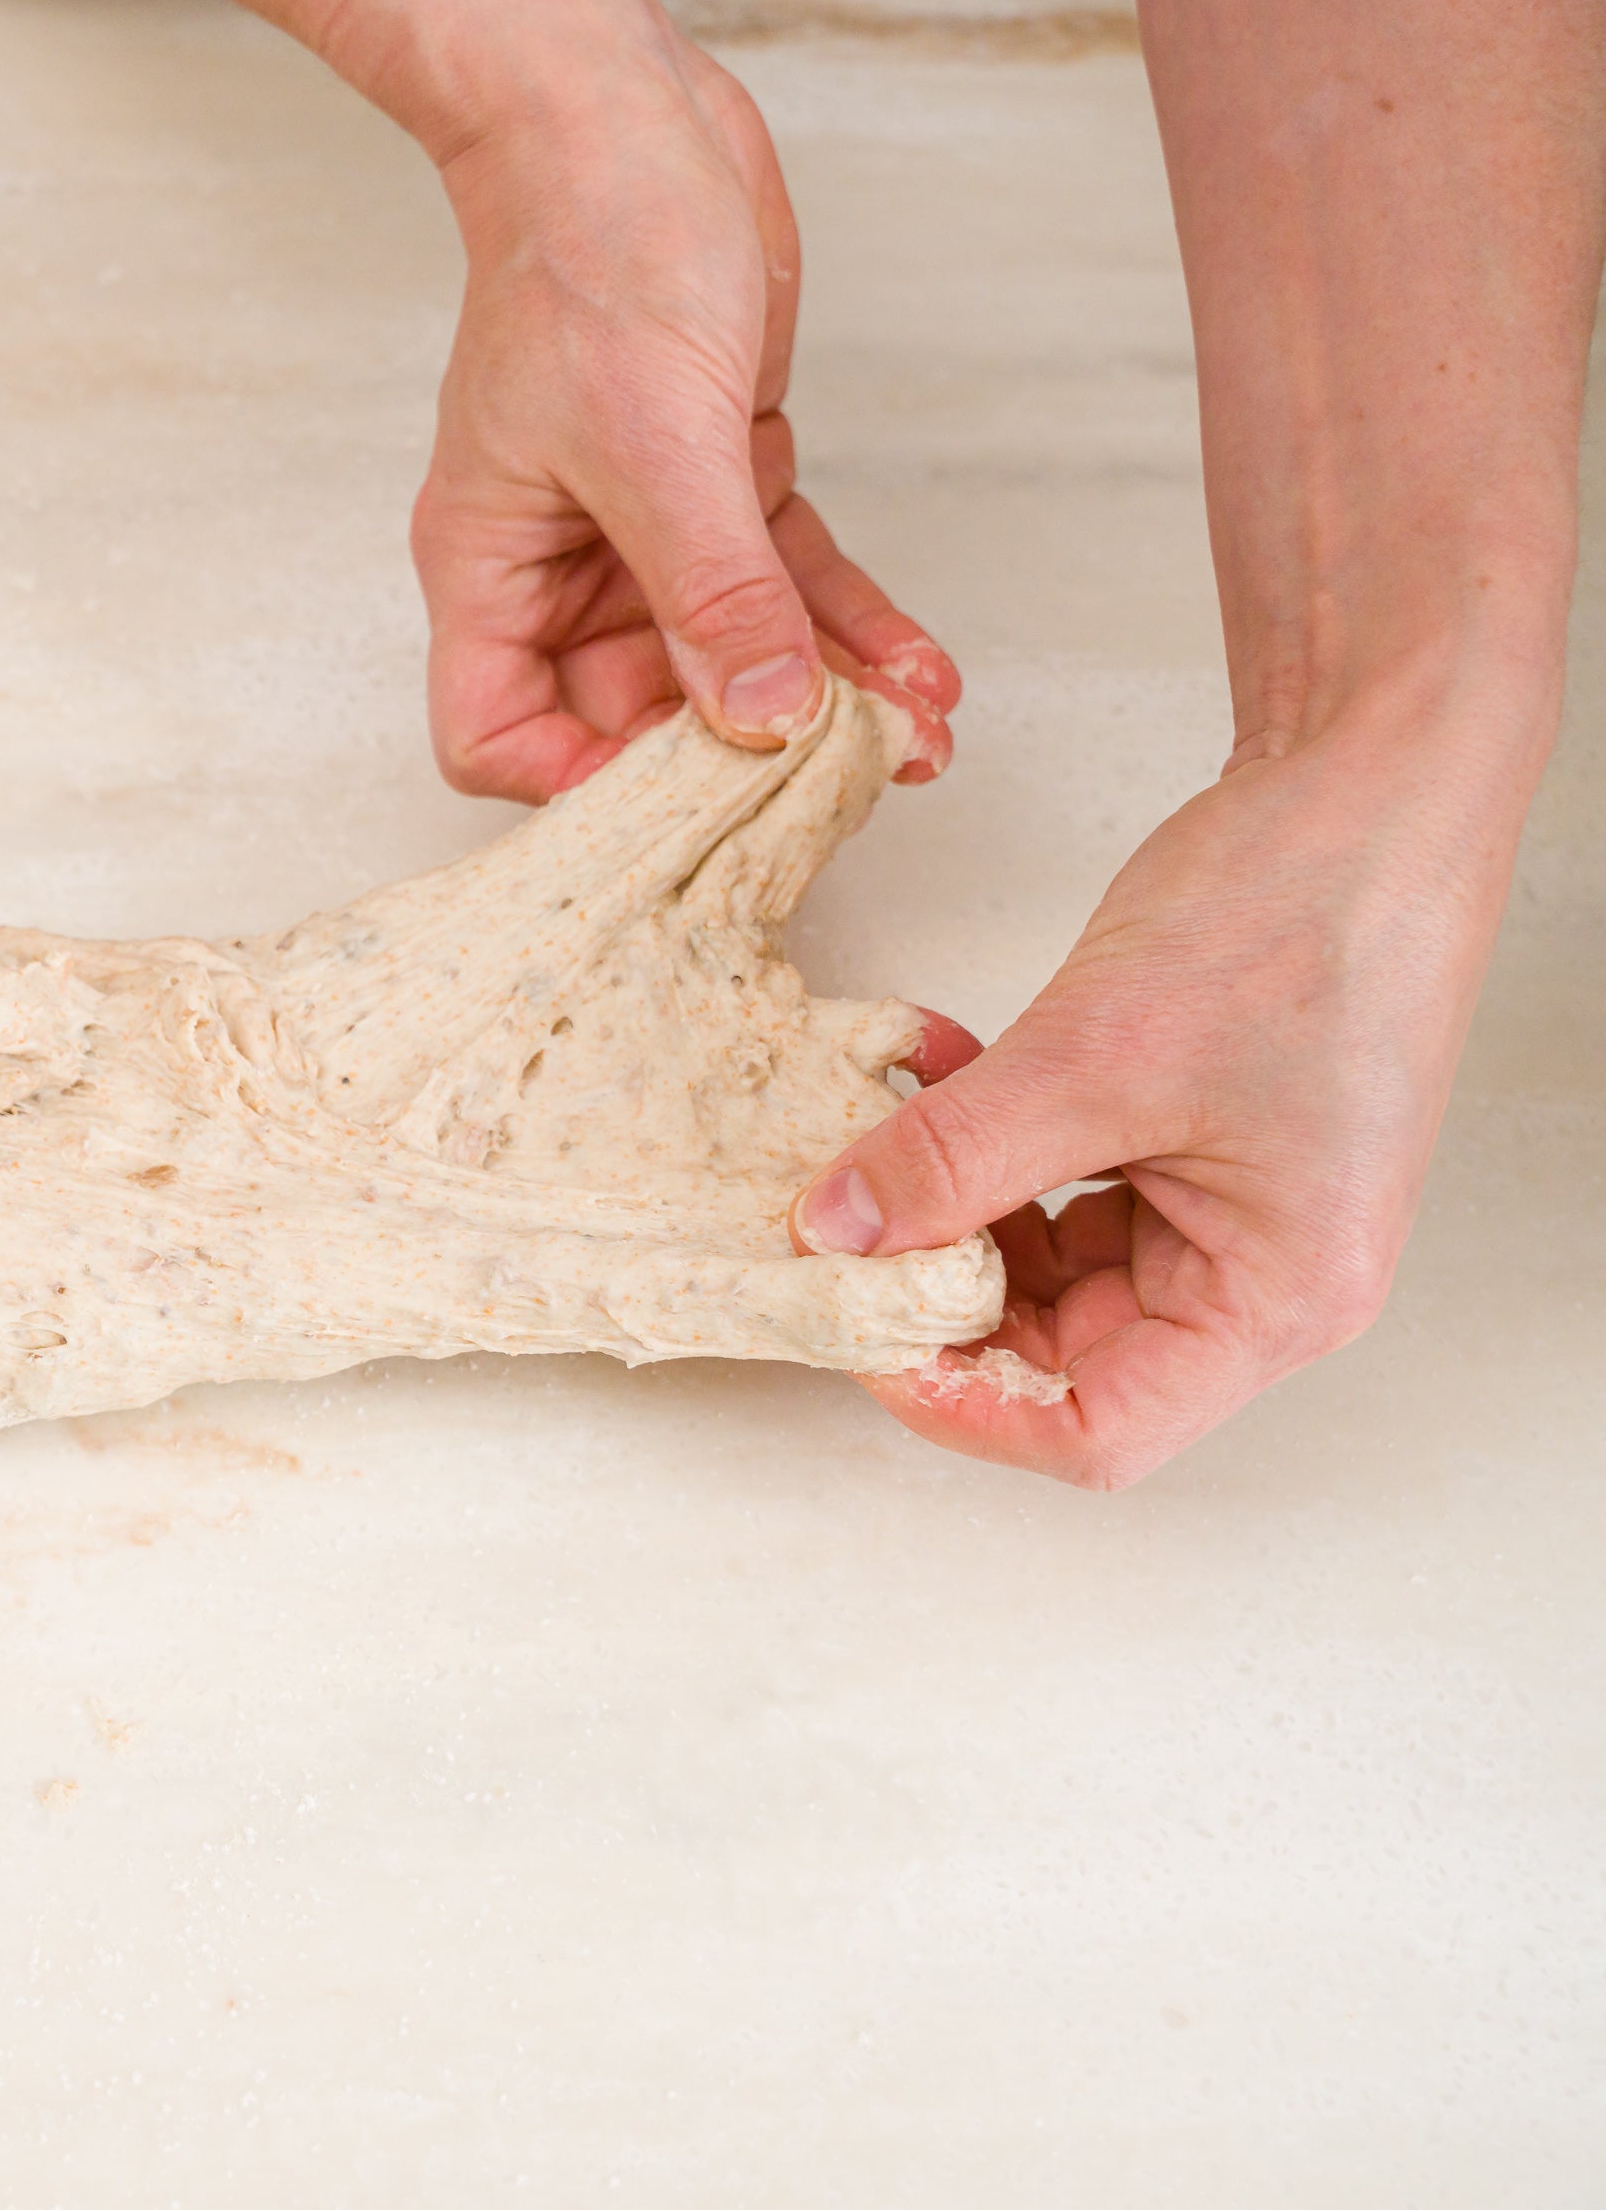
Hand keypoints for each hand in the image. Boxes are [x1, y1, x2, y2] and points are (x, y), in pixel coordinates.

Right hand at [412, 32, 959, 798]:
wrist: (633, 120)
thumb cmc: (590, 248)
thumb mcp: (657, 440)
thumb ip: (712, 595)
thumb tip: (759, 726)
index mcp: (491, 566)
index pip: (498, 736)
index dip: (579, 786)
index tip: (685, 803)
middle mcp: (561, 563)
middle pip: (635, 713)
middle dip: (744, 755)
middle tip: (847, 786)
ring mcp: (646, 529)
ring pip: (732, 656)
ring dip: (825, 700)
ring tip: (917, 739)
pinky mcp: (725, 484)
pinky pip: (790, 588)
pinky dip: (854, 628)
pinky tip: (920, 668)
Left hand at [788, 667, 1542, 1486]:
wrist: (1373, 780)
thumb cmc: (1301, 916)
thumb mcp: (1092, 1053)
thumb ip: (954, 1157)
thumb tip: (835, 1230)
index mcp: (1276, 1297)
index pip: (1097, 1428)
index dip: (965, 1402)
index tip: (859, 1334)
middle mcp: (1261, 1274)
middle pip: (1062, 1353)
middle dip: (939, 1295)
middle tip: (836, 1229)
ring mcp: (1225, 1208)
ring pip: (1045, 1268)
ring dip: (950, 1211)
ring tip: (875, 1132)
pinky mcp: (1189, 1140)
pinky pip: (1059, 1187)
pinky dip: (986, 1148)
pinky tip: (932, 1071)